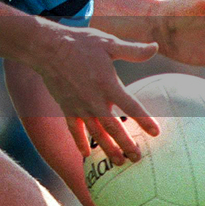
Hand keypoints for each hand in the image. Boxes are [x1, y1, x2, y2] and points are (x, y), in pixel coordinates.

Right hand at [34, 27, 159, 164]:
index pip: (131, 107)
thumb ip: (133, 50)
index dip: (144, 121)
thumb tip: (155, 47)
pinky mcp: (66, 107)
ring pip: (96, 133)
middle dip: (126, 144)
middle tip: (137, 157)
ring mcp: (79, 106)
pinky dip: (79, 142)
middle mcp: (94, 99)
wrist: (47, 48)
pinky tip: (86, 154)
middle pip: (114, 128)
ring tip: (119, 162)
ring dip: (108, 148)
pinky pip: (74, 129)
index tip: (156, 133)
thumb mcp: (108, 43)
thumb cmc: (80, 43)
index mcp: (108, 84)